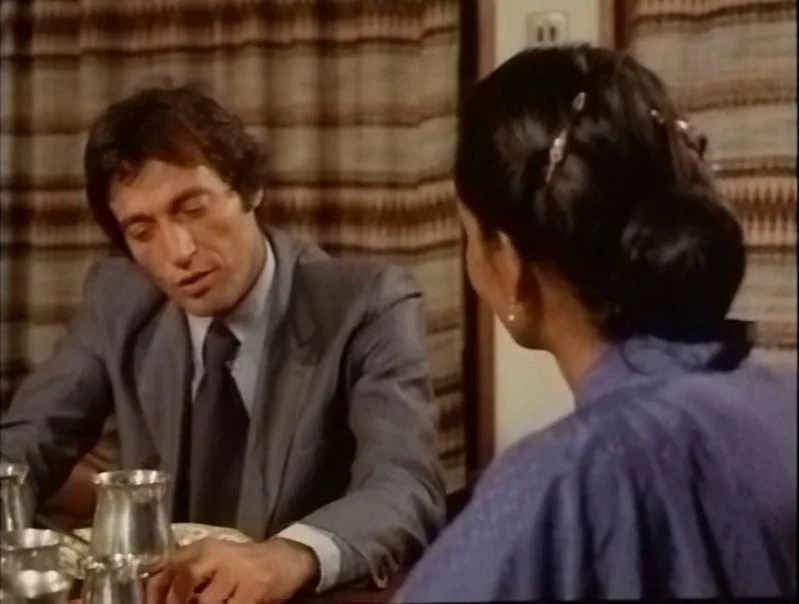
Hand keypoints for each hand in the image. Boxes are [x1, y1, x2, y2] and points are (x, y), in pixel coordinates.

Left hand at [146, 537, 319, 603]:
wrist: (287, 559)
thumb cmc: (242, 567)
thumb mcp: (214, 562)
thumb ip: (188, 576)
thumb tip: (158, 598)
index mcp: (202, 549)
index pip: (168, 567)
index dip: (154, 593)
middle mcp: (217, 554)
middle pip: (185, 577)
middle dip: (176, 602)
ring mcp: (237, 570)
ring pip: (207, 601)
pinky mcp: (255, 588)